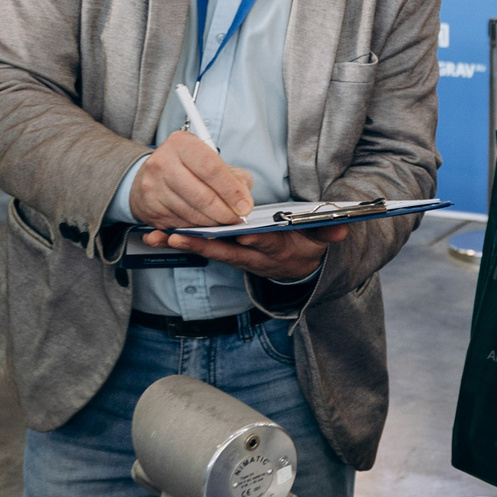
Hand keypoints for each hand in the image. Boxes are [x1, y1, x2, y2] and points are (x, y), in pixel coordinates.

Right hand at [129, 133, 253, 231]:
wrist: (150, 176)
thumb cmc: (187, 167)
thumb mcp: (210, 159)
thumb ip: (234, 176)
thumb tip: (244, 200)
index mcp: (181, 144)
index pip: (211, 169)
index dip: (232, 190)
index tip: (245, 206)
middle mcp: (163, 162)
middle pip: (202, 195)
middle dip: (225, 212)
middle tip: (237, 218)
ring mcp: (153, 187)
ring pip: (192, 213)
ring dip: (213, 222)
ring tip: (223, 220)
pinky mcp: (150, 208)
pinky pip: (181, 224)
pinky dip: (198, 227)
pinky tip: (204, 222)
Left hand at [141, 222, 349, 278]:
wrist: (294, 269)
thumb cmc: (305, 246)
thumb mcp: (320, 242)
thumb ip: (327, 233)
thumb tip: (342, 227)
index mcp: (276, 251)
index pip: (264, 245)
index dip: (253, 240)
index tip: (240, 234)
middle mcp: (252, 257)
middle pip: (226, 250)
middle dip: (202, 243)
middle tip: (178, 235)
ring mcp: (235, 257)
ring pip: (207, 249)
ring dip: (182, 242)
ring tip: (156, 235)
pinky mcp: (222, 253)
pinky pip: (199, 248)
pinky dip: (178, 241)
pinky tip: (154, 235)